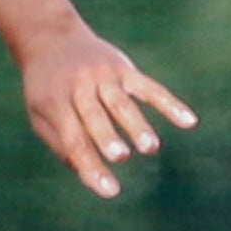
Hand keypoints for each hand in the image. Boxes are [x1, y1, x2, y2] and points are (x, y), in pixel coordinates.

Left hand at [19, 20, 196, 198]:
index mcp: (54, 103)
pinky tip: (189, 121)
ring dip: (137, 124)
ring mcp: (102, 75)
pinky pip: (149, 87)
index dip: (91, 166)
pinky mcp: (123, 68)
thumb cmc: (46, 88)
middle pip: (95, 116)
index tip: (110, 191)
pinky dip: (170, 103)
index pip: (73, 139)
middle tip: (121, 157)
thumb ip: (61, 144)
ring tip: (150, 147)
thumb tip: (88, 174)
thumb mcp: (40, 115)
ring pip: (122, 102)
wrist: (51, 39)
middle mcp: (78, 87)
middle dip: (109, 136)